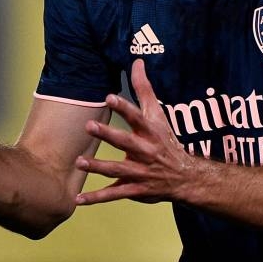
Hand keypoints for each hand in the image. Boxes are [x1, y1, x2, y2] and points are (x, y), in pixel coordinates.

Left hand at [74, 59, 192, 204]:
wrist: (184, 176)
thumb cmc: (166, 139)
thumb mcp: (158, 114)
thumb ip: (144, 89)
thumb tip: (137, 62)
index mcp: (151, 132)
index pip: (137, 117)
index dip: (125, 107)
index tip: (110, 96)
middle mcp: (146, 151)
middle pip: (126, 142)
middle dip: (108, 134)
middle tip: (89, 126)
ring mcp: (140, 172)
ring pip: (117, 170)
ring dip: (98, 167)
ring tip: (79, 162)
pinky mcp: (135, 189)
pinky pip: (114, 194)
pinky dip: (96, 198)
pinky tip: (78, 199)